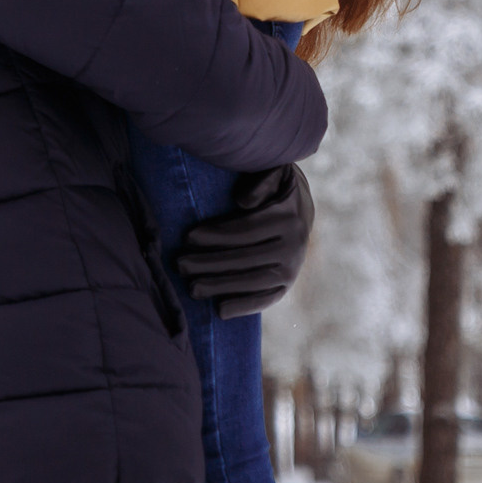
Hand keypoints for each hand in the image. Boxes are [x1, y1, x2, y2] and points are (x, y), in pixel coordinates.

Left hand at [172, 164, 314, 319]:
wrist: (301, 207)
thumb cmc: (274, 185)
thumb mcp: (273, 171)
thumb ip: (260, 181)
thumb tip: (243, 202)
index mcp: (288, 216)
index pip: (247, 229)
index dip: (217, 234)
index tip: (188, 237)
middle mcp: (294, 245)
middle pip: (247, 258)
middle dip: (210, 263)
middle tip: (180, 264)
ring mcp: (292, 268)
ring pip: (254, 281)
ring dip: (221, 286)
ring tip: (192, 288)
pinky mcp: (287, 284)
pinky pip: (267, 298)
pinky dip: (245, 306)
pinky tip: (220, 310)